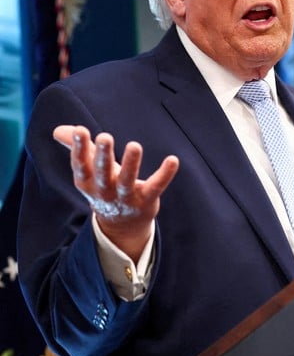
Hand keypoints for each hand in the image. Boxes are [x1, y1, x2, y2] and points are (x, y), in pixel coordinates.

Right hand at [53, 125, 179, 262]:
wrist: (122, 225)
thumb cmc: (105, 188)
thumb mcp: (90, 171)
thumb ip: (78, 148)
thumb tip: (58, 130)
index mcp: (88, 182)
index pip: (81, 165)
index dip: (79, 149)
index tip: (81, 130)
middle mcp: (105, 191)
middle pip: (103, 173)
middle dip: (102, 156)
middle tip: (104, 137)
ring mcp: (126, 198)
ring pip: (128, 181)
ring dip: (131, 164)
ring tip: (134, 145)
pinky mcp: (147, 201)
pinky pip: (156, 187)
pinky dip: (165, 174)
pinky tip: (173, 160)